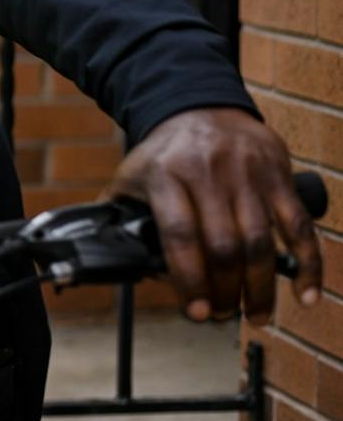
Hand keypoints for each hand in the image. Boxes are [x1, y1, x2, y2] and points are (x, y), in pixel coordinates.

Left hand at [107, 108, 322, 323]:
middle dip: (224, 289)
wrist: (200, 106)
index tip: (195, 311)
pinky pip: (298, 225)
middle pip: (223, 244)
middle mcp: (208, 172)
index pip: (179, 234)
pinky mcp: (278, 175)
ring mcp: (247, 173)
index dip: (188, 278)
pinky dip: (308, 263)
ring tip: (255, 314)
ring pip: (260, 240)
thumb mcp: (132, 175)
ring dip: (260, 287)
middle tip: (222, 315)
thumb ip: (119, 214)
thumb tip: (113, 256)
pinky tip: (306, 294)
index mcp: (166, 174)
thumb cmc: (164, 154)